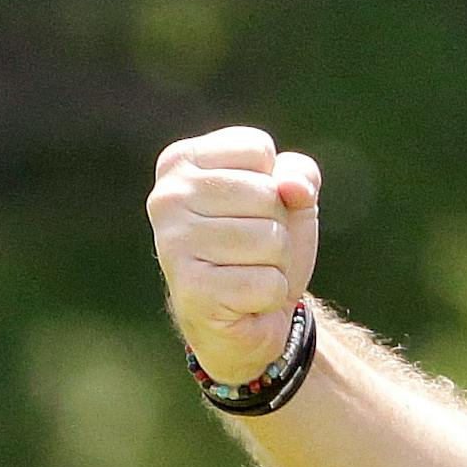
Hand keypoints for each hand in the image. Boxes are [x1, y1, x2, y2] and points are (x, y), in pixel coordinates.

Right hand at [147, 126, 321, 382]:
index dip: (275, 182)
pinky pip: (268, 281)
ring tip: (249, 271)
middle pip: (267, 194)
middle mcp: (167, 198)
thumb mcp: (289, 196)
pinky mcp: (191, 289)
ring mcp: (173, 244)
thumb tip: (293, 188)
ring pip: (270, 238)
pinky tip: (246, 299)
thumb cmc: (263, 244)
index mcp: (181, 162)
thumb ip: (299, 173)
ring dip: (277, 261)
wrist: (248, 317)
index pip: (257, 149)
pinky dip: (272, 293)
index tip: (251, 208)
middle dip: (279, 224)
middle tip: (254, 248)